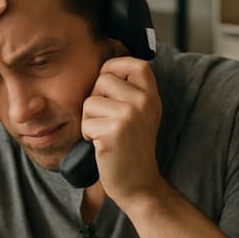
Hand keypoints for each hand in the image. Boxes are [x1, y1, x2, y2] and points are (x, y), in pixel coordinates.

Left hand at [80, 56, 163, 205]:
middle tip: (109, 121)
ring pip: (90, 101)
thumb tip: (107, 52)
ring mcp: (131, 115)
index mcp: (152, 95)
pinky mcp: (115, 131)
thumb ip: (130, 88)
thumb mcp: (140, 113)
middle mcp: (145, 101)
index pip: (131, 62)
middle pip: (102, 79)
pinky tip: (103, 146)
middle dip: (96, 99)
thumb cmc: (131, 148)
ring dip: (90, 120)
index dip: (113, 69)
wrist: (139, 185)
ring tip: (106, 135)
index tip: (109, 90)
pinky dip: (88, 137)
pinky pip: (86, 122)